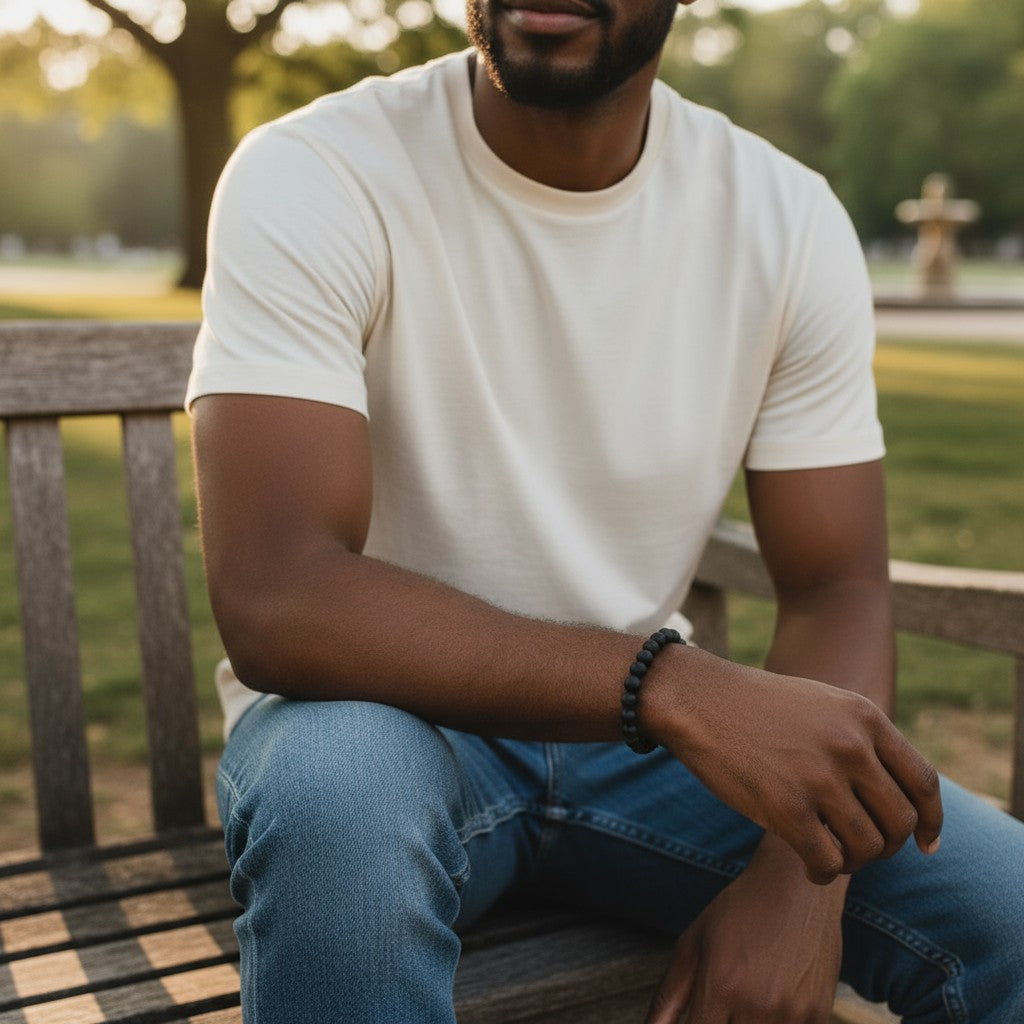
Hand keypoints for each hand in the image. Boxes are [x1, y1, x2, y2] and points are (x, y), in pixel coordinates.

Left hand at [645, 837, 843, 1023]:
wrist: (797, 886)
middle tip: (727, 1000)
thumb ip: (668, 997)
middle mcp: (757, 1004)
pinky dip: (778, 1022)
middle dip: (723, 1022)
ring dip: (751, 1022)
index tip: (702, 1015)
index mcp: (721, 986)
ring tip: (751, 990)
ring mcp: (793, 1013)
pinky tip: (776, 997)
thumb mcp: (693, 944)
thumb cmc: (738, 912)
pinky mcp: (820, 1015)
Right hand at [648, 648, 942, 883]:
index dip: (931, 822)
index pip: (923, 783)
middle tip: (859, 849)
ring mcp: (820, 778)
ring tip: (829, 854)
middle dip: (885, 846)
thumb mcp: (822, 704)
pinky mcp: (786, 808)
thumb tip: (897, 796)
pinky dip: (824, 872)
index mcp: (865, 718)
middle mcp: (851, 746)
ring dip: (852, 861)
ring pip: (868, 848)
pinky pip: (828, 861)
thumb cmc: (755, 705)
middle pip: (900, 822)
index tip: (925, 845)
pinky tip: (810, 865)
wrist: (697, 698)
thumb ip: (861, 739)